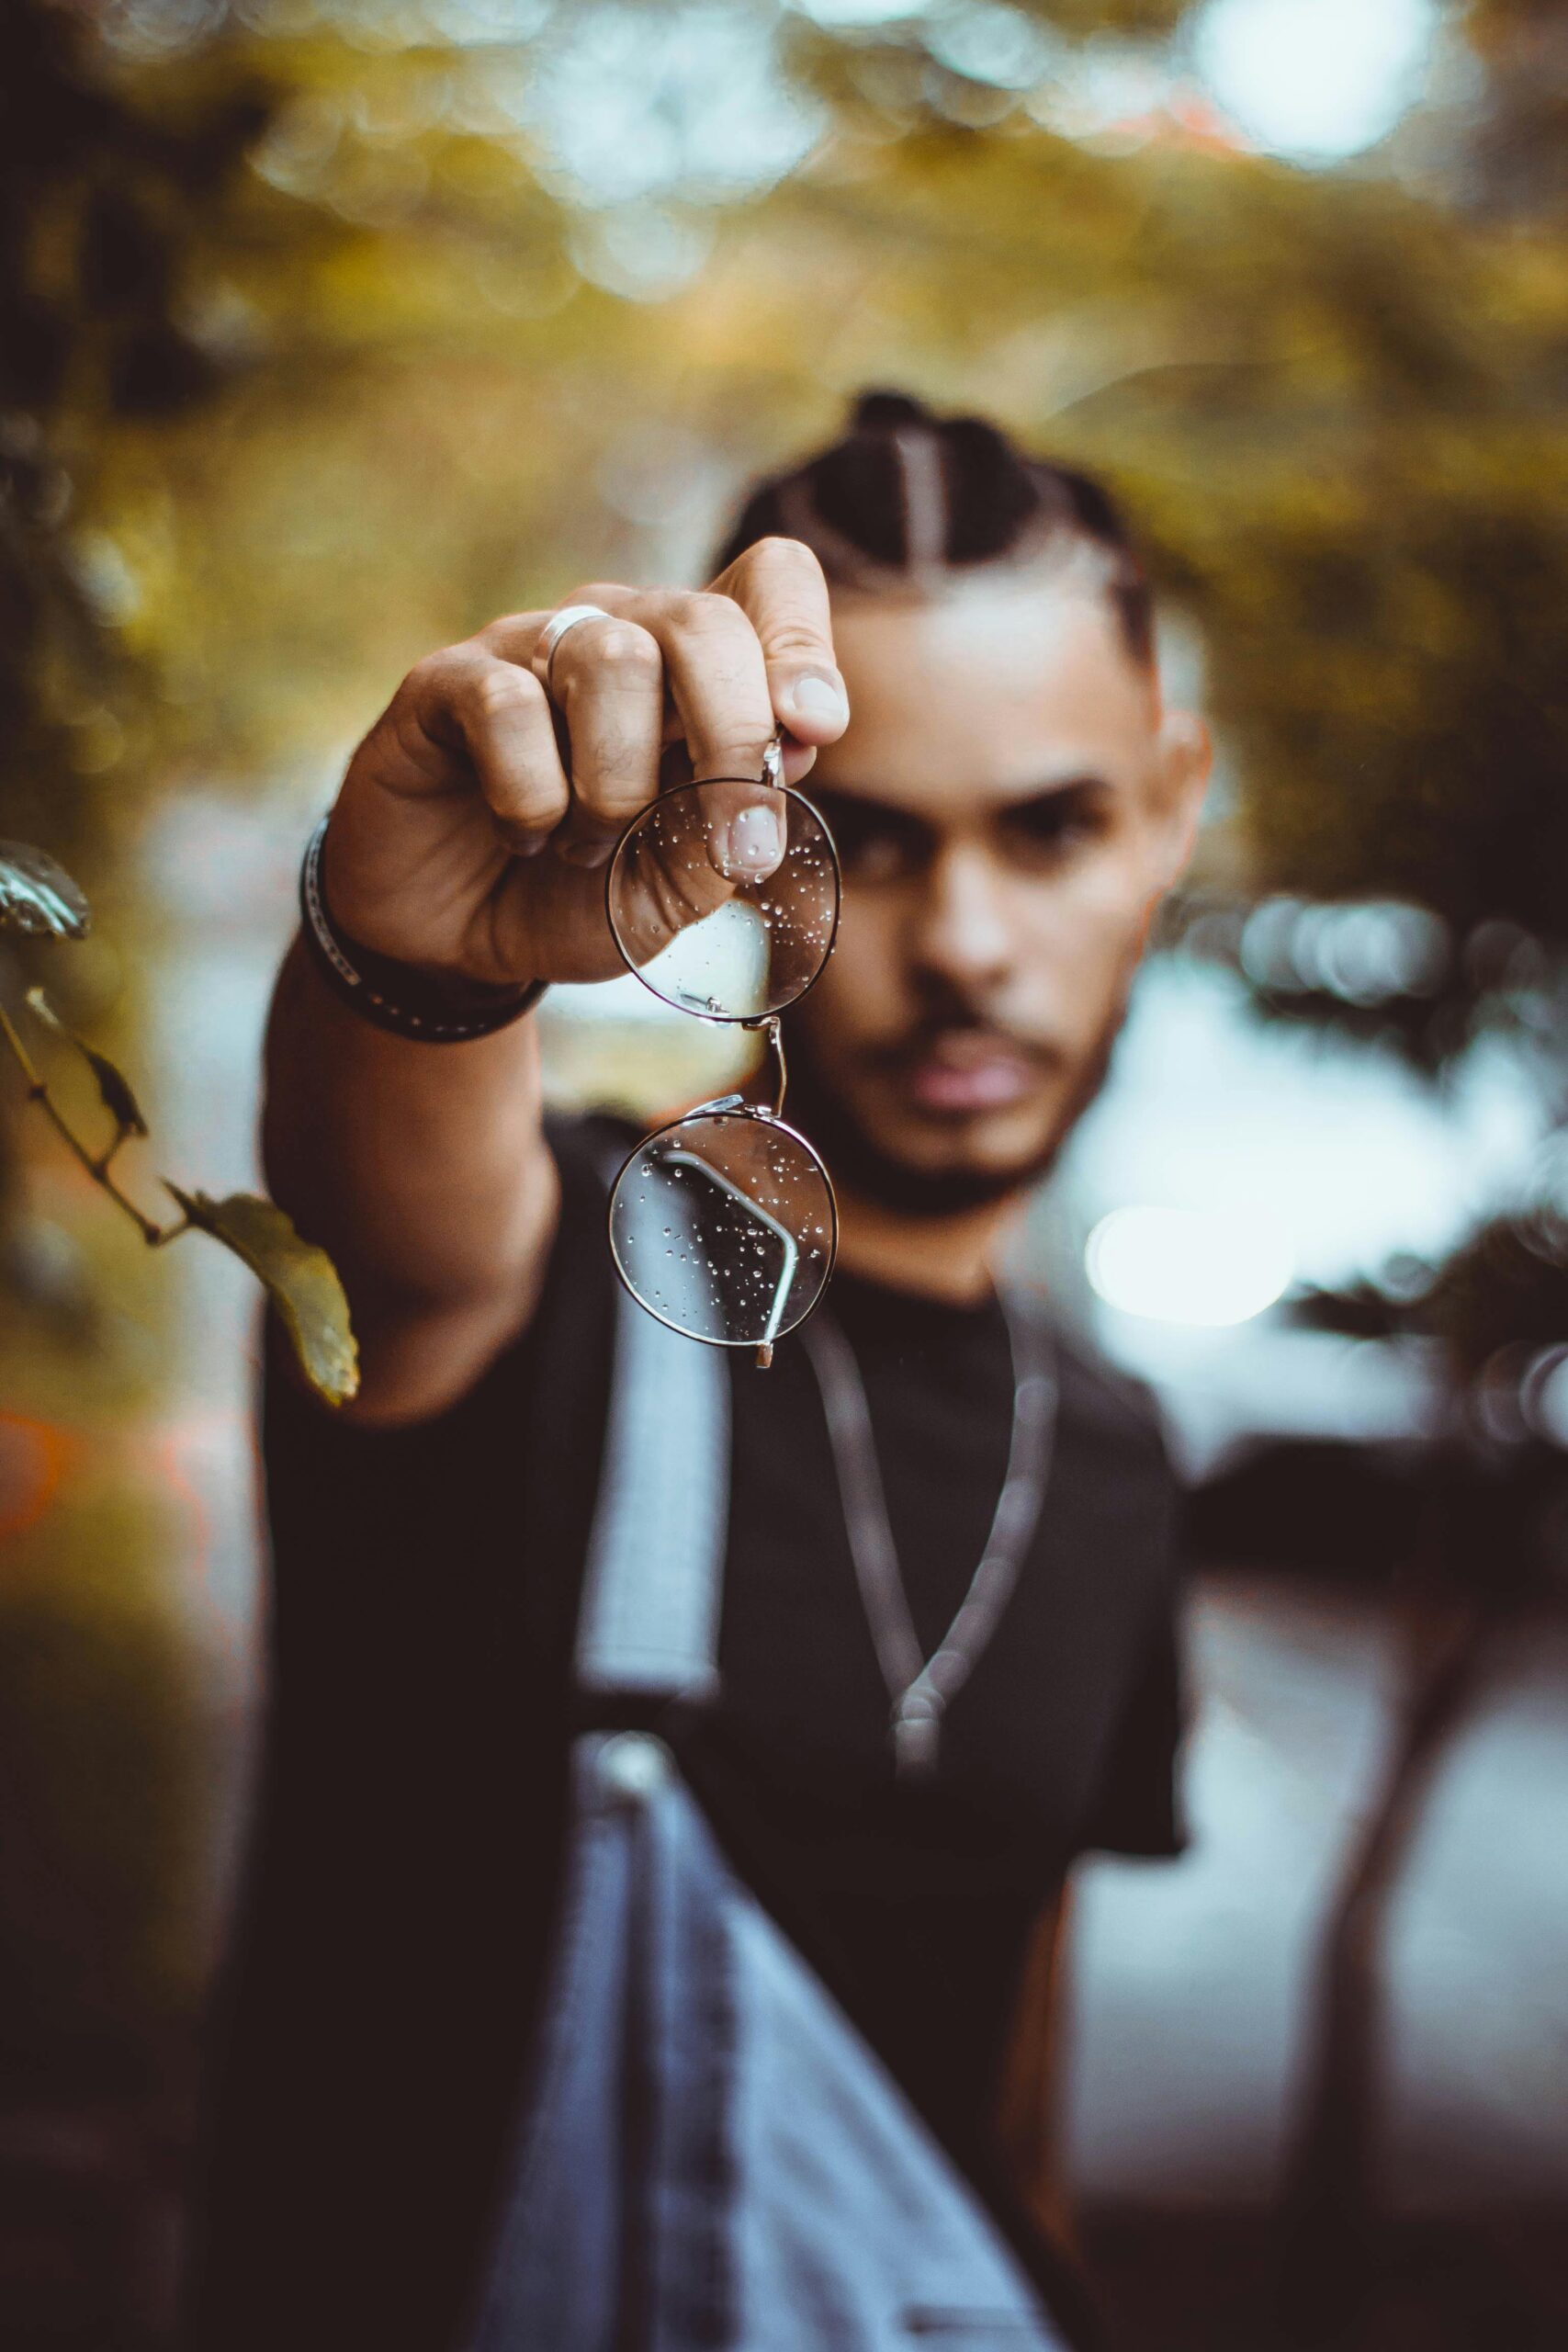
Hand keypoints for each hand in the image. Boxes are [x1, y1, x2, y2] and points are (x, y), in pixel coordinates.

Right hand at [321, 538, 847, 989]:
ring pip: (610, 659)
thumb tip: (785, 760)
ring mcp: (528, 649)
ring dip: (617, 784)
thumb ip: (733, 829)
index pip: (769, 580)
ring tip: (589, 846)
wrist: (459, 943)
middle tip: (722, 834)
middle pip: (700, 621)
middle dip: (731, 732)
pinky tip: (523, 834)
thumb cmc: (579, 897)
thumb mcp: (677, 889)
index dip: (802, 640)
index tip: (812, 733)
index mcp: (692, 672)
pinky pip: (508, 705)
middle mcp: (617, 635)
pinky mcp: (444, 682)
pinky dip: (531, 795)